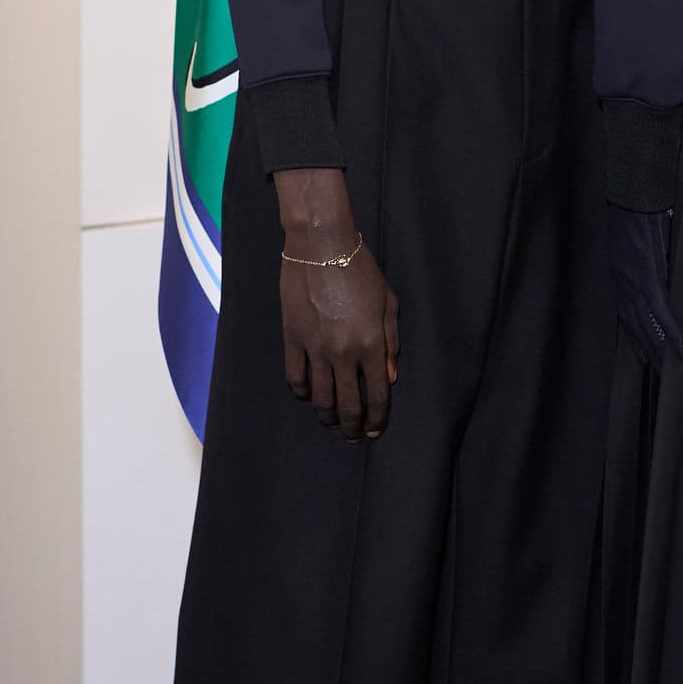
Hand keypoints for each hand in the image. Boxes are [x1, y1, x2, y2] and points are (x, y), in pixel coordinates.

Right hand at [274, 168, 398, 441]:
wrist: (320, 246)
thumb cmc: (361, 269)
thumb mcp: (387, 303)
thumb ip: (390, 342)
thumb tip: (388, 378)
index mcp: (371, 345)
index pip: (375, 396)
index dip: (376, 419)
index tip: (374, 431)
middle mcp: (343, 353)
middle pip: (346, 405)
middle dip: (351, 427)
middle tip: (352, 437)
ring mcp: (315, 349)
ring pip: (319, 398)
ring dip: (327, 416)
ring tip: (332, 422)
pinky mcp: (292, 339)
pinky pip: (295, 377)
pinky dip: (302, 393)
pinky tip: (308, 396)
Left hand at [607, 205, 682, 372]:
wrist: (632, 201)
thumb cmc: (633, 216)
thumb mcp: (631, 245)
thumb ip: (641, 262)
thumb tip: (656, 267)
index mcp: (619, 280)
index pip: (627, 318)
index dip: (636, 339)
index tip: (644, 358)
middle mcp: (623, 289)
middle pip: (636, 329)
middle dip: (648, 352)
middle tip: (660, 374)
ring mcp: (635, 287)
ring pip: (648, 329)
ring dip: (660, 351)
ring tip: (671, 371)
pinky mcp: (649, 282)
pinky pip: (662, 315)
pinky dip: (671, 333)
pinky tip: (681, 349)